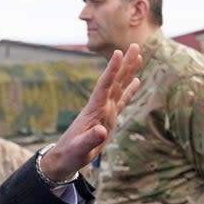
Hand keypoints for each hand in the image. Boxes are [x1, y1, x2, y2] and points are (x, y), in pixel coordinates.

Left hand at [40, 45, 142, 182]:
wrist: (65, 157)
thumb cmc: (71, 154)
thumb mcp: (80, 149)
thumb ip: (90, 139)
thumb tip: (102, 131)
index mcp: (94, 110)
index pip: (104, 86)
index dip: (112, 70)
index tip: (119, 53)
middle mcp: (101, 106)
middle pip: (115, 80)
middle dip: (125, 63)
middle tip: (136, 46)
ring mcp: (105, 110)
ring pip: (119, 86)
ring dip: (128, 71)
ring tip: (138, 56)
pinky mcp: (109, 117)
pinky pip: (122, 100)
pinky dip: (130, 90)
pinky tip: (137, 81)